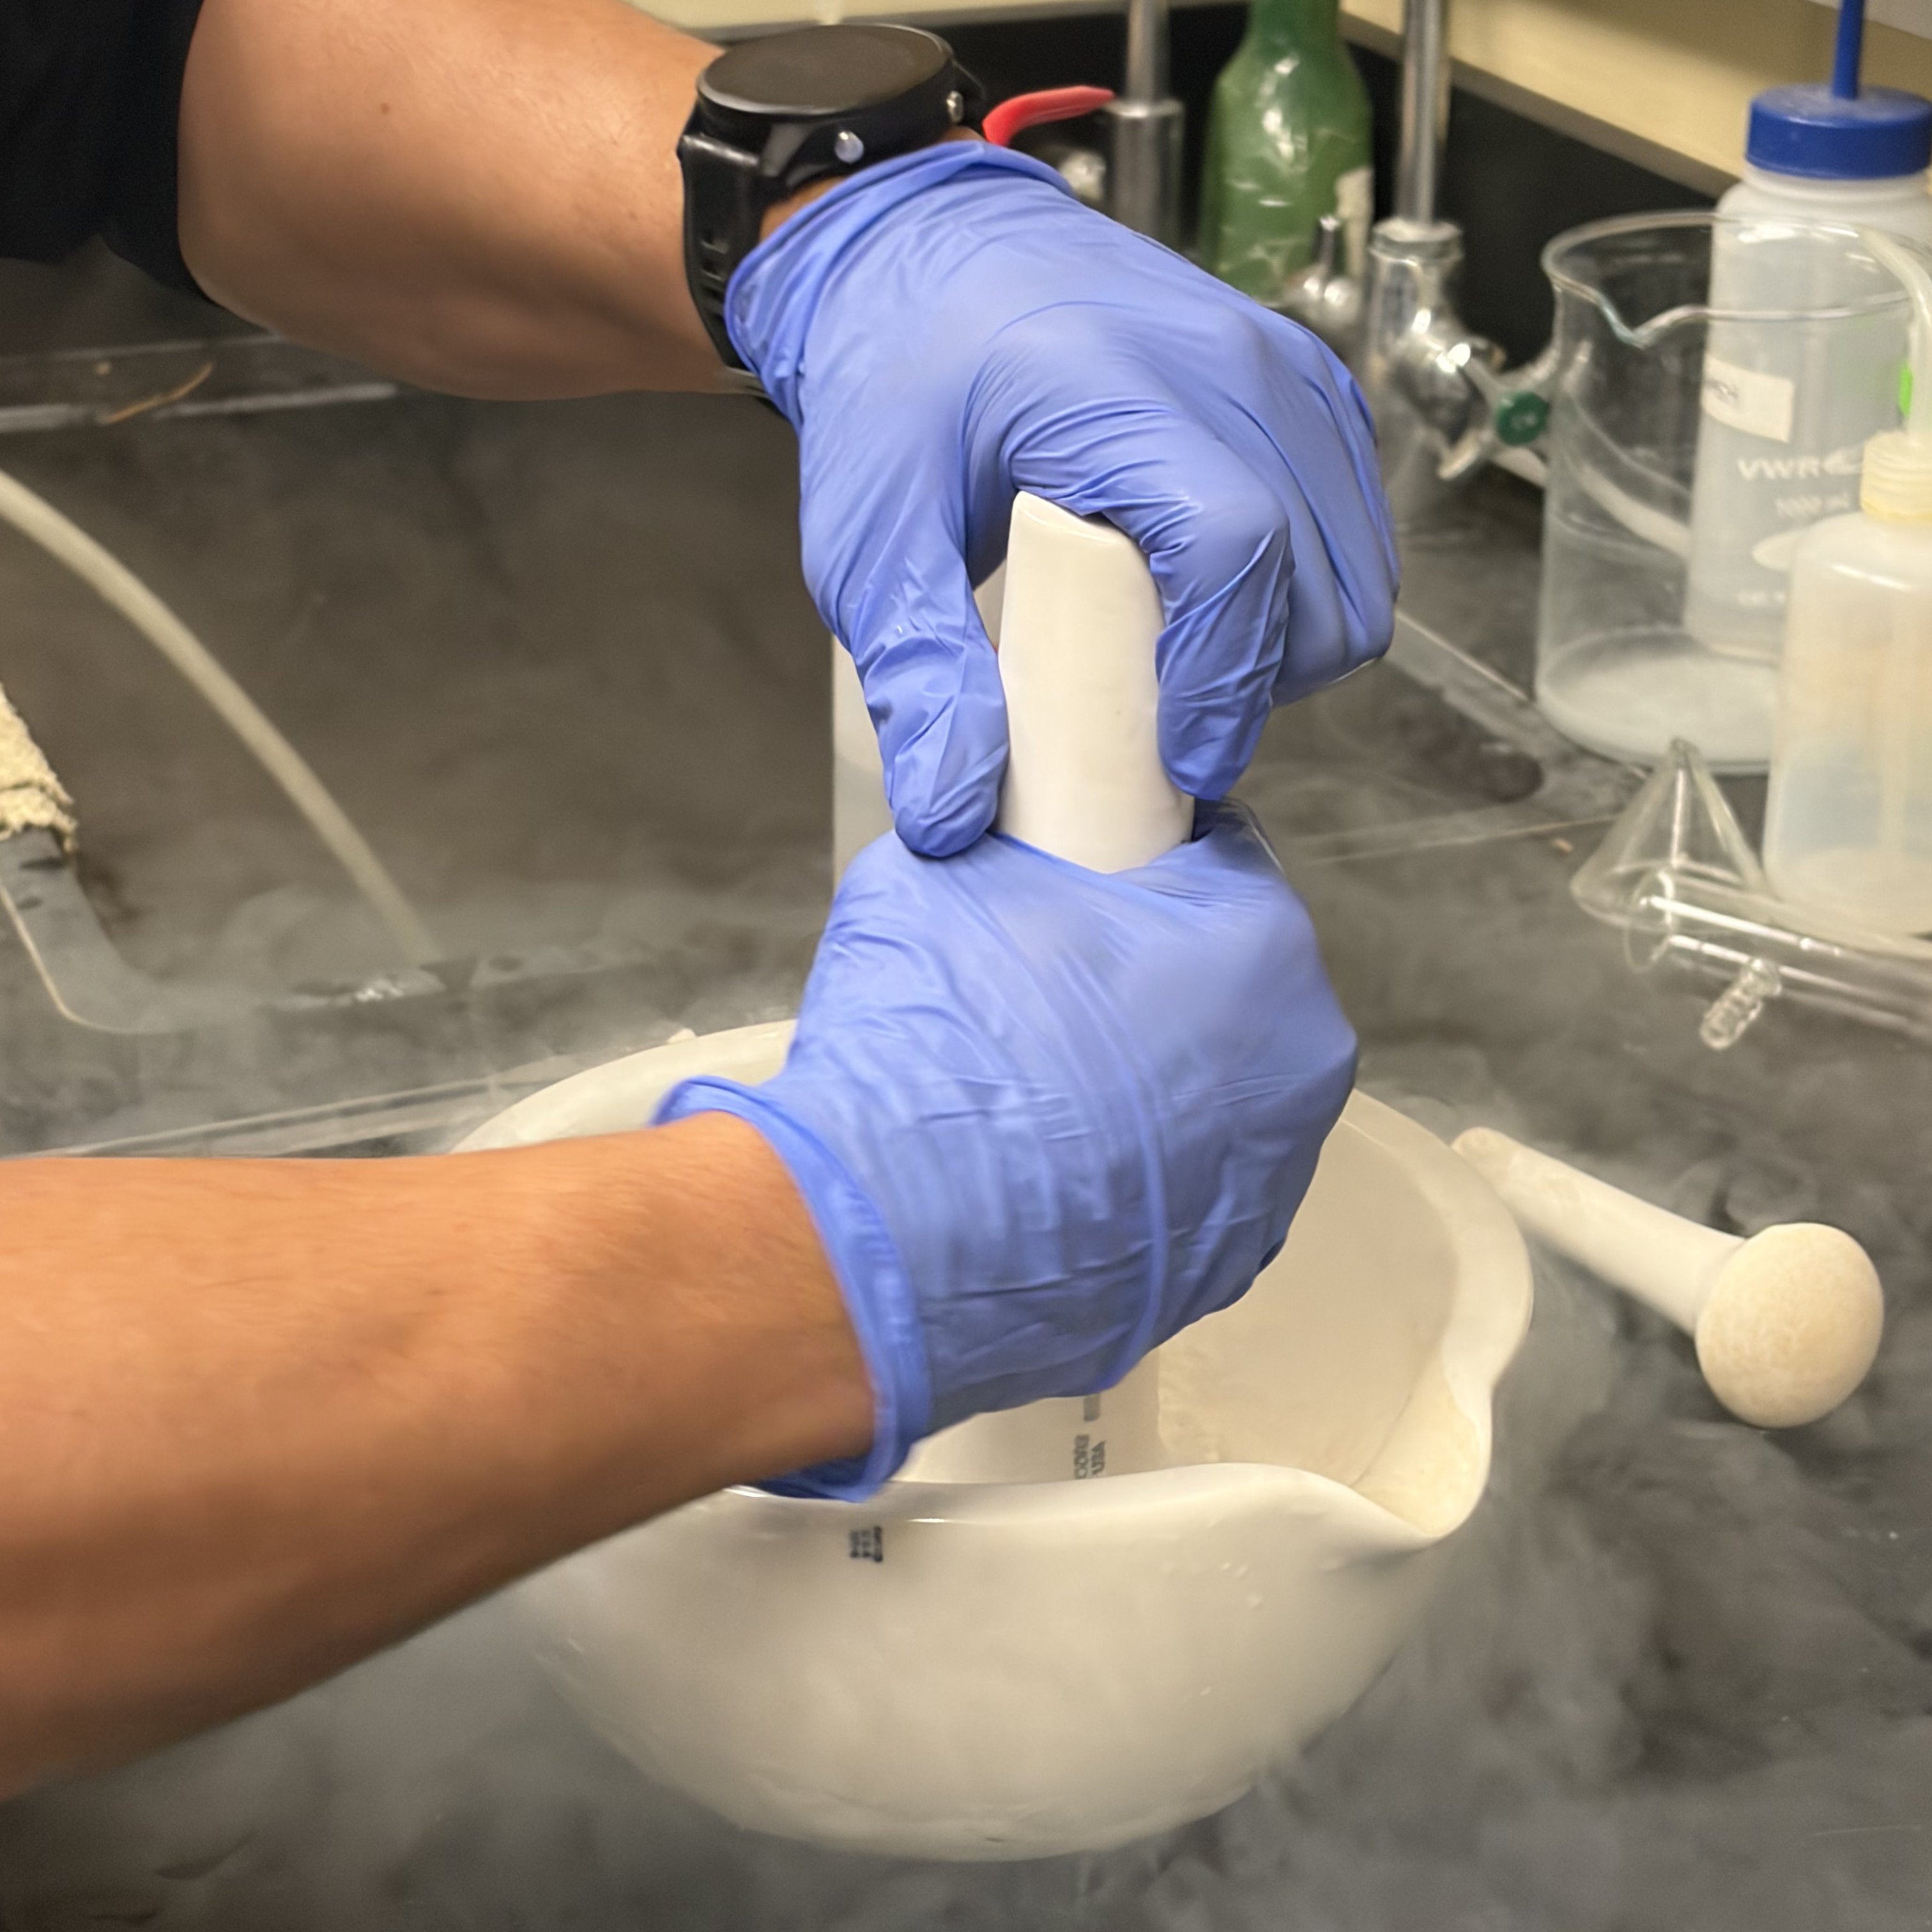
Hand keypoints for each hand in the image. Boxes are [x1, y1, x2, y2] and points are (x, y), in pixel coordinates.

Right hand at [656, 807, 1356, 1496]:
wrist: (892, 1244)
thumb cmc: (934, 1040)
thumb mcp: (939, 877)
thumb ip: (1002, 849)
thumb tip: (987, 843)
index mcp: (1259, 939)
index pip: (1222, 859)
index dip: (1146, 863)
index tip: (1086, 881)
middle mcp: (1301, 1059)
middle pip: (1231, 982)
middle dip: (1157, 976)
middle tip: (1055, 988)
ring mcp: (1275, 1175)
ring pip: (1218, 1089)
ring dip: (1155, 1079)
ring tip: (1046, 1091)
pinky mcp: (1229, 1266)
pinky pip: (1193, 1184)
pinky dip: (1140, 1171)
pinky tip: (1058, 1172)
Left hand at [730, 142, 1397, 856]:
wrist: (929, 253)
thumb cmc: (894, 384)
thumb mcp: (869, 536)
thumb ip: (917, 673)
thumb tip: (954, 817)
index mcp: (1113, 385)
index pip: (1234, 546)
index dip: (1224, 677)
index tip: (1182, 763)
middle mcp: (1227, 363)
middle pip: (1320, 576)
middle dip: (1259, 684)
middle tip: (1168, 729)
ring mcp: (1280, 365)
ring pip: (1357, 566)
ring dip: (1292, 645)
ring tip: (1194, 669)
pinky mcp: (1303, 381)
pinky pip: (1353, 523)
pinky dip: (1310, 590)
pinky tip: (1225, 607)